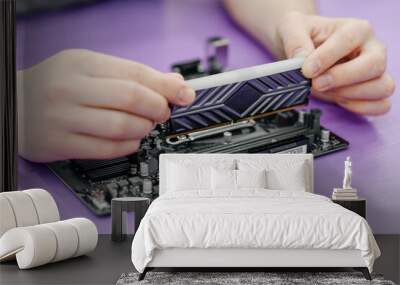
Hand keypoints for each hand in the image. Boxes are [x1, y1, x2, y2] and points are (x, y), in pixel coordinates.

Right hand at [18, 49, 194, 161]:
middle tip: (162, 112)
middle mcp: (71, 88)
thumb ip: (131, 75)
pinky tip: (131, 141)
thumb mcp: (90, 69)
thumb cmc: (58, 85)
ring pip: (122, 126)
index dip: (167, 86)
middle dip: (157, 108)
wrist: (15, 104)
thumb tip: (174, 84)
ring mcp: (63, 117)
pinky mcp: (60, 143)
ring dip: (144, 129)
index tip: (185, 94)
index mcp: (82, 63)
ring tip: (144, 126)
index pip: (136, 73)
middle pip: (132, 98)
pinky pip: (106, 149)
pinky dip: (128, 146)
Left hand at [277, 12, 394, 114]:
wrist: (304, 49)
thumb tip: (301, 59)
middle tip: (317, 84)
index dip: (327, 57)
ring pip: (382, 87)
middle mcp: (372, 49)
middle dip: (343, 78)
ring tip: (325, 90)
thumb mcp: (293, 29)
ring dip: (350, 95)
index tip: (308, 70)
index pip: (349, 40)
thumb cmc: (304, 36)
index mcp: (356, 29)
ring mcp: (375, 72)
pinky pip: (380, 105)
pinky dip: (360, 108)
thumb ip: (296, 42)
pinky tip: (338, 101)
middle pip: (375, 65)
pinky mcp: (372, 92)